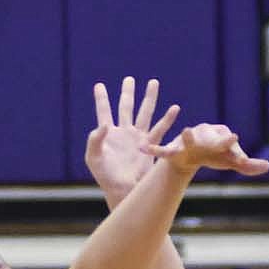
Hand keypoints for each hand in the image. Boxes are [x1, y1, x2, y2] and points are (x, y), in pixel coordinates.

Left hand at [86, 76, 179, 204]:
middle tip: (129, 79)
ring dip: (149, 98)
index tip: (99, 85)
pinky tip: (175, 108)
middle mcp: (124, 132)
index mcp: (108, 134)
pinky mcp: (150, 145)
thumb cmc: (105, 176)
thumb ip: (95, 140)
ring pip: (145, 113)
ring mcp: (138, 138)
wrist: (123, 189)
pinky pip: (160, 129)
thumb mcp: (93, 158)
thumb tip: (104, 124)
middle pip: (126, 107)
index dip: (101, 99)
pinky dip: (168, 119)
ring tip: (153, 83)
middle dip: (128, 93)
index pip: (104, 111)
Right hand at [154, 123, 268, 178]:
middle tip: (230, 136)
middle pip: (212, 139)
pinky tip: (144, 150)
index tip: (240, 152)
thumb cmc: (214, 153)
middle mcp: (204, 139)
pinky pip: (162, 151)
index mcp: (218, 142)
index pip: (229, 145)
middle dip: (218, 139)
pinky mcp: (172, 151)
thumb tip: (268, 166)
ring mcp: (187, 144)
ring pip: (187, 141)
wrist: (192, 148)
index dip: (235, 149)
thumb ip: (247, 165)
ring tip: (186, 131)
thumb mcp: (230, 160)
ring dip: (187, 136)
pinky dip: (153, 150)